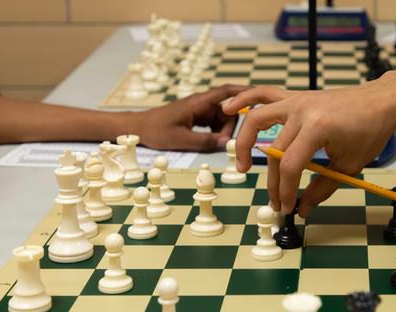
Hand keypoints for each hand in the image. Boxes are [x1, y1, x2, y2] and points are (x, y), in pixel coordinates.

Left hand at [135, 84, 251, 150]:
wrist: (137, 128)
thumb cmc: (155, 131)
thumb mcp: (181, 140)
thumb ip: (205, 142)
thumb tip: (227, 143)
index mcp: (198, 103)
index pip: (226, 92)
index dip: (244, 93)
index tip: (258, 96)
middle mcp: (201, 104)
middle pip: (227, 110)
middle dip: (231, 126)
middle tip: (224, 142)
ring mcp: (199, 110)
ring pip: (222, 118)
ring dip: (223, 131)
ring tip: (216, 144)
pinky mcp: (196, 117)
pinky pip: (214, 123)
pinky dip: (216, 132)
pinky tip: (211, 142)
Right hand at [223, 72, 395, 216]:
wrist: (381, 101)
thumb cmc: (371, 131)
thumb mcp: (349, 165)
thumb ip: (323, 188)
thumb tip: (303, 208)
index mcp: (317, 127)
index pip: (290, 166)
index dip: (285, 191)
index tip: (288, 207)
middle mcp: (301, 110)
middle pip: (274, 152)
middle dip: (272, 182)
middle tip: (276, 202)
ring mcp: (296, 100)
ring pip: (258, 120)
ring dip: (243, 142)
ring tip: (239, 166)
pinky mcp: (295, 96)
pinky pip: (265, 94)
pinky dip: (245, 100)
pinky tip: (227, 108)